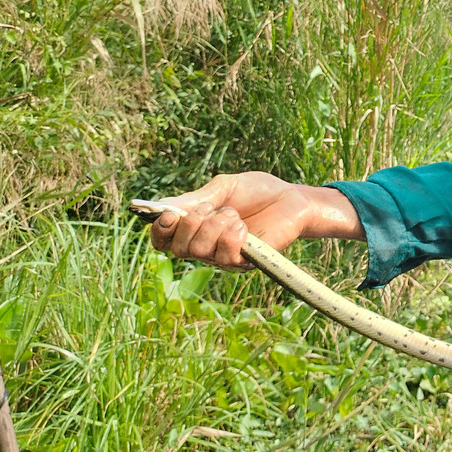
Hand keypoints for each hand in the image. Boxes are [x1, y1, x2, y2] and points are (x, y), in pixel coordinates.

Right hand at [146, 171, 361, 268]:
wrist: (291, 197)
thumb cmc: (258, 192)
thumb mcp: (223, 188)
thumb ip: (195, 198)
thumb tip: (163, 207)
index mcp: (196, 229)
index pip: (164, 241)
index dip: (160, 230)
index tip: (170, 214)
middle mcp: (206, 247)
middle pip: (178, 249)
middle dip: (190, 223)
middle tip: (212, 208)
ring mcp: (224, 257)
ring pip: (198, 251)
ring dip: (214, 226)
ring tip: (233, 214)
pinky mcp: (245, 263)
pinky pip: (224, 256)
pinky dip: (230, 236)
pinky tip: (243, 226)